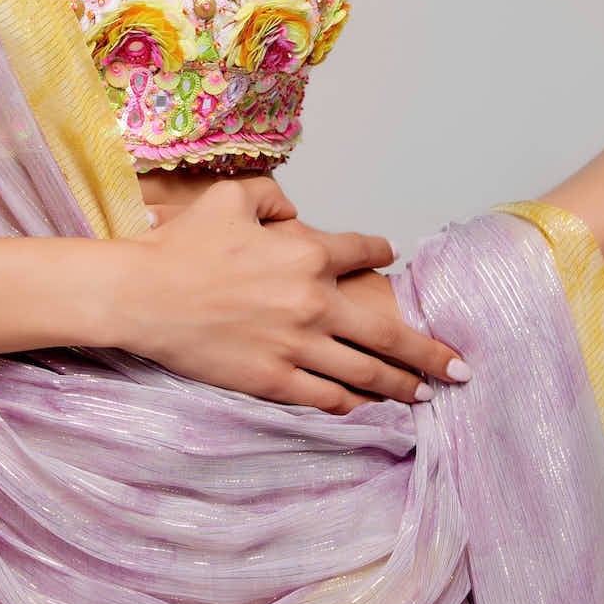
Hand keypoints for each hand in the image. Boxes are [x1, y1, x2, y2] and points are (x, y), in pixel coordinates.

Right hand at [110, 174, 468, 412]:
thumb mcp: (230, 198)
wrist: (142, 295)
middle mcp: (313, 302)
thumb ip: (272, 197)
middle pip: (389, 333)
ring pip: (366, 373)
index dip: (379, 254)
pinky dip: (351, 402)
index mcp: (307, 253)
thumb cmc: (183, 244)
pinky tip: (365, 406)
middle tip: (461, 368)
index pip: (362, 254)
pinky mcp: (273, 381)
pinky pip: (325, 396)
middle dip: (431, 353)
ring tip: (426, 395)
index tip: (389, 260)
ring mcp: (296, 347)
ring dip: (402, 385)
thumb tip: (295, 212)